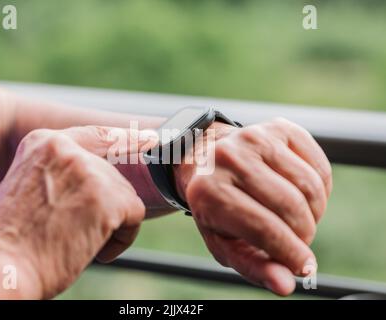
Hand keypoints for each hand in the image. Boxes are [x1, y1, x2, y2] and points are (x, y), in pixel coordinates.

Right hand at [0, 126, 156, 298]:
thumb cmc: (10, 238)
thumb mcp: (28, 187)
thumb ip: (60, 173)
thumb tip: (99, 179)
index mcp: (44, 143)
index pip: (98, 135)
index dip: (126, 138)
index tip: (150, 139)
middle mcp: (68, 150)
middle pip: (112, 175)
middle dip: (104, 206)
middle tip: (75, 232)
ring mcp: (89, 172)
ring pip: (124, 196)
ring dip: (110, 224)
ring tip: (78, 243)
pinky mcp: (107, 198)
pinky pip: (134, 215)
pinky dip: (122, 238)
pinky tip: (97, 251)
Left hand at [174, 118, 331, 295]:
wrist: (207, 162)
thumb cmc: (216, 207)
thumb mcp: (224, 241)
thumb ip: (253, 266)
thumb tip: (286, 284)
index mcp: (209, 191)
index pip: (264, 228)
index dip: (291, 253)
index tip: (305, 268)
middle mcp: (229, 158)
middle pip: (291, 206)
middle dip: (304, 234)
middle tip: (299, 241)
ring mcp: (255, 137)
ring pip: (310, 186)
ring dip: (315, 213)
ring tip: (299, 220)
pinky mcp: (278, 128)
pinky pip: (319, 166)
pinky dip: (321, 190)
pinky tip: (304, 197)